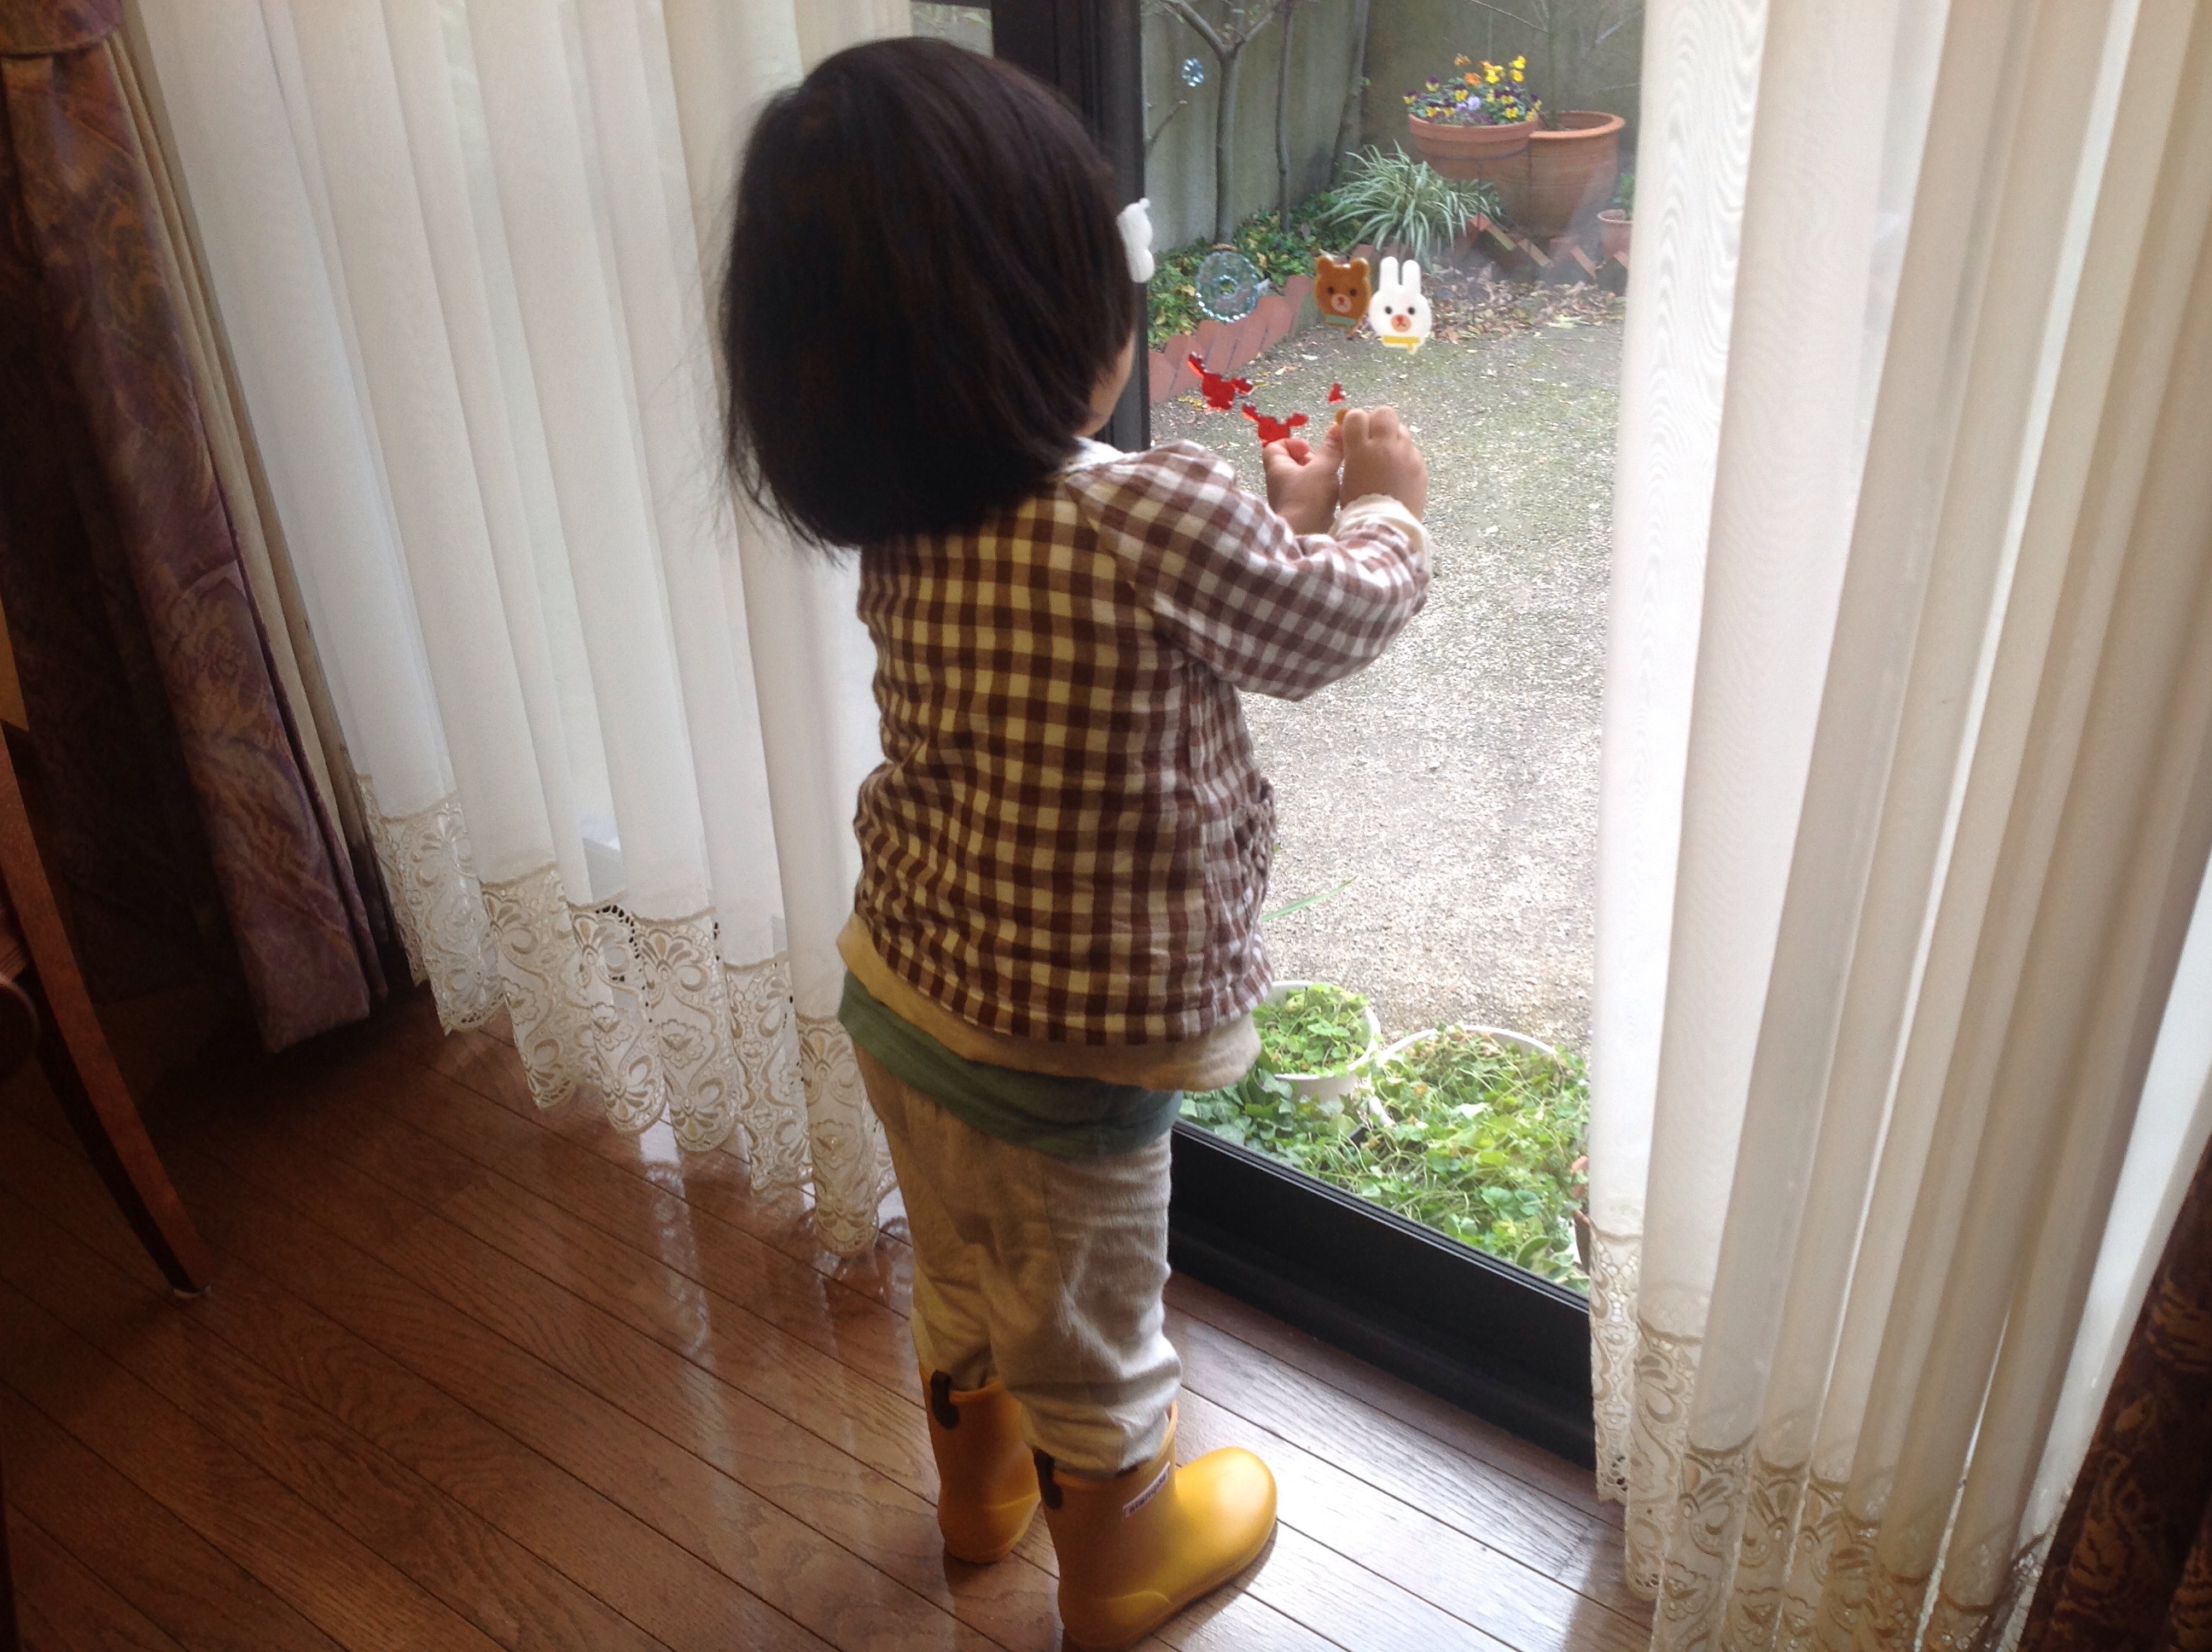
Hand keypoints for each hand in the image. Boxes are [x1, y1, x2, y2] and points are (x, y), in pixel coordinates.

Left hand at [1262, 420, 1344, 535]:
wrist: (1303, 537)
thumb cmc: (1307, 499)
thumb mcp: (1322, 469)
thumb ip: (1331, 449)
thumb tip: (1338, 427)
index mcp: (1277, 469)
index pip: (1274, 447)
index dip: (1291, 443)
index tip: (1309, 448)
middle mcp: (1277, 484)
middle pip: (1291, 463)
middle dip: (1311, 461)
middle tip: (1324, 466)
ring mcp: (1287, 500)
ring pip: (1302, 481)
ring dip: (1317, 479)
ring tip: (1331, 482)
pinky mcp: (1298, 514)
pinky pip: (1307, 497)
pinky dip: (1319, 495)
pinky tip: (1331, 499)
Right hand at [1337, 406, 1426, 519]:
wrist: (1385, 527)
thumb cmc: (1357, 506)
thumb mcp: (1345, 478)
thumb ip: (1349, 452)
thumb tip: (1348, 436)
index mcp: (1361, 449)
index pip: (1357, 415)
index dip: (1353, 423)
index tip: (1352, 434)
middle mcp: (1385, 445)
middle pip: (1385, 413)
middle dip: (1378, 421)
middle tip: (1373, 438)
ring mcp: (1406, 454)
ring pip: (1401, 430)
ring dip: (1392, 438)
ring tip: (1387, 459)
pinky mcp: (1420, 466)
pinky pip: (1412, 451)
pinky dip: (1404, 457)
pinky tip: (1398, 474)